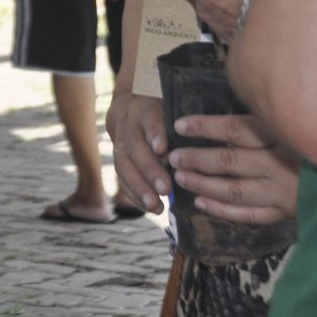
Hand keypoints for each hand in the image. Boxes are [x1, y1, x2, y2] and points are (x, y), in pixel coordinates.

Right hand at [105, 91, 171, 213]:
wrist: (130, 111)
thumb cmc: (163, 115)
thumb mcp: (172, 112)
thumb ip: (183, 129)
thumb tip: (199, 154)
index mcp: (146, 109)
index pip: (150, 118)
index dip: (155, 133)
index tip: (162, 149)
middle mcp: (129, 125)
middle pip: (135, 147)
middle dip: (149, 169)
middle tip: (165, 188)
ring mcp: (119, 143)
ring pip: (124, 165)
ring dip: (140, 187)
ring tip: (156, 205)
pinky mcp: (117, 160)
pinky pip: (122, 179)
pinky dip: (135, 195)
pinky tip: (150, 206)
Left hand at [168, 113, 298, 223]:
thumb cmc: (316, 139)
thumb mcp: (294, 121)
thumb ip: (265, 117)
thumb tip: (226, 104)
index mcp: (283, 135)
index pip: (236, 129)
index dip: (205, 126)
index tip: (180, 125)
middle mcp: (283, 164)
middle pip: (231, 160)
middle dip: (197, 158)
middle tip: (173, 156)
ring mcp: (284, 192)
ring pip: (235, 189)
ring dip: (204, 184)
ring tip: (181, 177)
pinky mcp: (286, 213)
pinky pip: (248, 214)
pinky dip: (222, 210)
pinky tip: (201, 202)